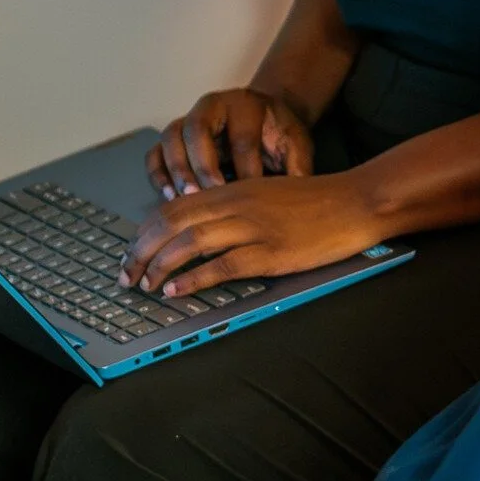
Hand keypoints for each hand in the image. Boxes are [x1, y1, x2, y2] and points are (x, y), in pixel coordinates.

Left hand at [117, 171, 382, 297]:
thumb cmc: (310, 202)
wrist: (354, 201)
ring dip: (160, 265)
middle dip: (140, 251)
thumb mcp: (260, 194)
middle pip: (170, 224)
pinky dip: (194, 278)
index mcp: (228, 190)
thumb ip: (228, 207)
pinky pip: (223, 265)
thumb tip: (193, 231)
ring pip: (189, 242)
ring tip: (145, 285)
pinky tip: (176, 290)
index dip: (144, 232)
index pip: (170, 208)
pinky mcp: (271, 252)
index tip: (130, 253)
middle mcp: (233, 204)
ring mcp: (251, 227)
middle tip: (125, 275)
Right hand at [147, 88, 313, 197]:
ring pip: (170, 138)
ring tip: (188, 199)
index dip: (246, 169)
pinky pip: (154, 152)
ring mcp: (186, 119)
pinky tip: (169, 197)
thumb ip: (298, 167)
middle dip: (203, 166)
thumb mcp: (296, 143)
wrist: (263, 116)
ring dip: (177, 170)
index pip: (241, 138)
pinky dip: (158, 175)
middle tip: (210, 196)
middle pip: (196, 130)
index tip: (251, 197)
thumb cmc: (277, 133)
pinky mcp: (173, 137)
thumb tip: (297, 198)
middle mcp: (210, 106)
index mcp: (244, 104)